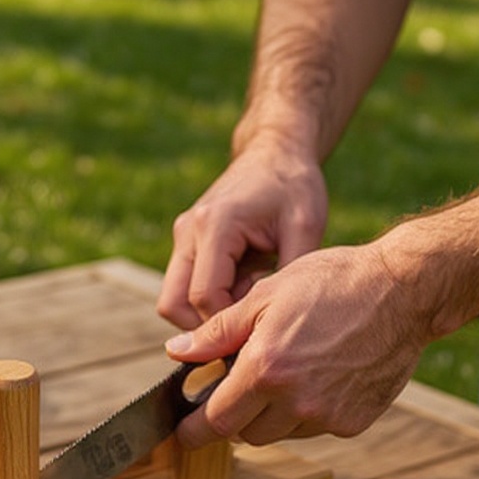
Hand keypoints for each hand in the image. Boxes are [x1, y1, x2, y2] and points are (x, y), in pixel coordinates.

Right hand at [157, 136, 328, 329]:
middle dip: (206, 326)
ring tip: (246, 299)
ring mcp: (181, 238)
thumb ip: (287, 276)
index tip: (260, 324)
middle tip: (246, 322)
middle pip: (172, 305)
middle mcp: (188, 232)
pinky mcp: (184, 244)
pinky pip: (183, 288)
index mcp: (215, 226)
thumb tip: (275, 325)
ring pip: (172, 301)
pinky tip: (241, 286)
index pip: (204, 297)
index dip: (229, 322)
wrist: (274, 152)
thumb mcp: (305, 228)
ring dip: (204, 313)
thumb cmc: (294, 187)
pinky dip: (207, 299)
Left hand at [165, 242, 430, 446]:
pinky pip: (315, 429)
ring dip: (272, 415)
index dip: (195, 431)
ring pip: (280, 434)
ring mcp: (326, 416)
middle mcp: (295, 401)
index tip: (185, 433)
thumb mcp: (265, 296)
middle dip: (236, 416)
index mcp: (265, 369)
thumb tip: (177, 352)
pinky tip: (321, 377)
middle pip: (245, 434)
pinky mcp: (353, 422)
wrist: (404, 291)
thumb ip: (217, 332)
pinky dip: (308, 412)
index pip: (216, 421)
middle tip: (244, 385)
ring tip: (289, 370)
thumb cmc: (332, 283)